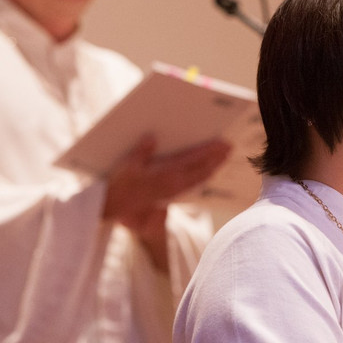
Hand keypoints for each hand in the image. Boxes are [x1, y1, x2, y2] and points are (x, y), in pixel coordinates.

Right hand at [103, 135, 231, 228]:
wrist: (113, 206)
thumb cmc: (119, 183)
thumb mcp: (128, 164)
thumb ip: (142, 150)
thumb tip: (152, 136)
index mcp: (166, 174)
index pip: (194, 160)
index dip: (210, 151)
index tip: (222, 143)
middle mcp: (174, 183)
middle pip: (202, 170)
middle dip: (217, 158)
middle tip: (229, 147)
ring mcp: (173, 191)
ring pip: (200, 179)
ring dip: (213, 168)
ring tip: (223, 157)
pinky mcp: (170, 195)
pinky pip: (192, 185)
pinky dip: (203, 177)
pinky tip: (207, 173)